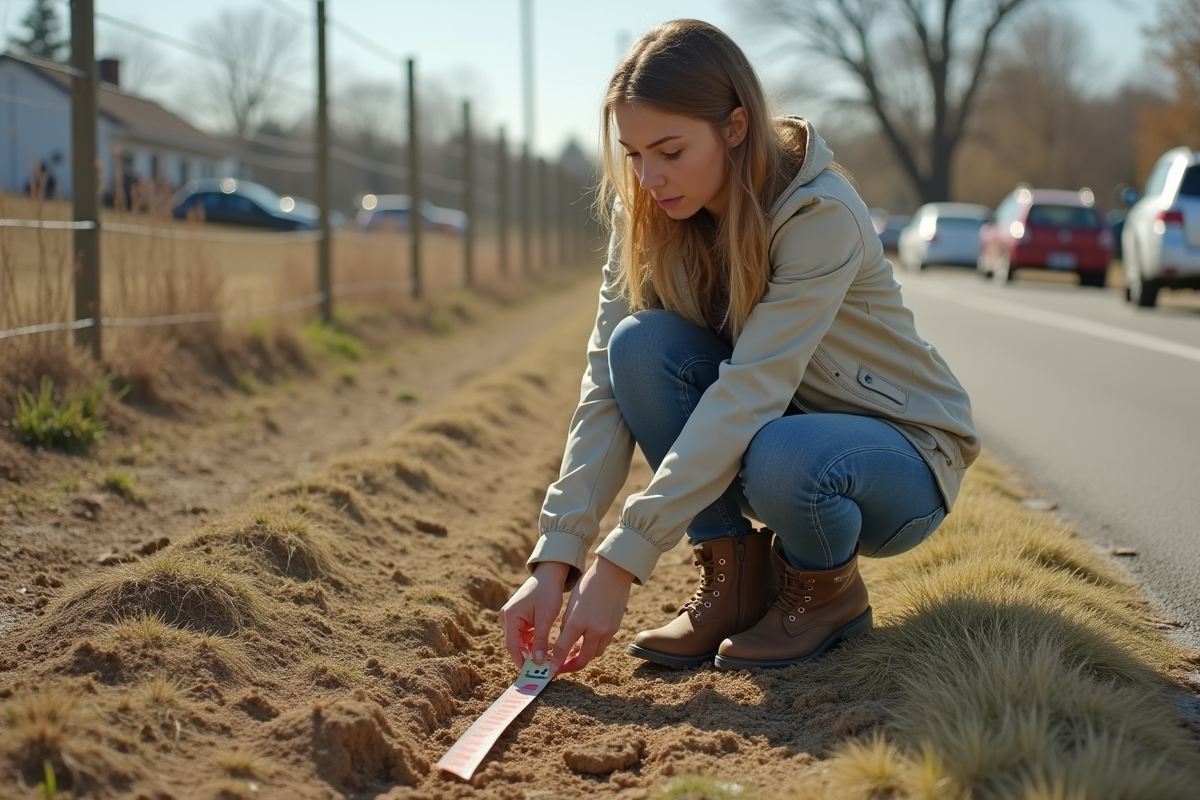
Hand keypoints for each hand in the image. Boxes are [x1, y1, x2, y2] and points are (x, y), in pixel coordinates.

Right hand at [499, 561, 568, 669]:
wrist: (549, 574)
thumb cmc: (548, 592)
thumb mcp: (545, 618)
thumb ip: (540, 641)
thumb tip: (538, 662)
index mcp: (510, 616)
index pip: (512, 645)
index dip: (520, 661)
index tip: (530, 674)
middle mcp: (506, 617)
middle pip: (513, 644)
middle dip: (525, 658)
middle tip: (539, 671)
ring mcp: (511, 617)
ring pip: (518, 641)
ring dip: (529, 651)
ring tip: (542, 662)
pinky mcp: (517, 617)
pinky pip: (522, 635)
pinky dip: (531, 642)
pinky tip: (542, 649)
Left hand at [550, 557, 634, 674]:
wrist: (613, 574)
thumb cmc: (588, 585)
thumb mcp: (572, 605)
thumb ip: (567, 625)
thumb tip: (564, 643)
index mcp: (577, 621)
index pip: (562, 649)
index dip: (555, 662)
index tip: (550, 671)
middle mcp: (593, 629)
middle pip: (582, 659)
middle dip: (571, 667)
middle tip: (563, 668)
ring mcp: (607, 630)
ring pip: (594, 654)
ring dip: (584, 656)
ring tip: (575, 654)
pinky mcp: (615, 628)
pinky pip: (603, 644)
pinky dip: (594, 646)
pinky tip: (588, 641)